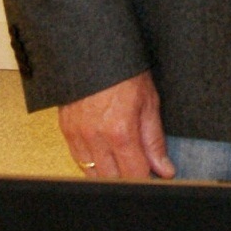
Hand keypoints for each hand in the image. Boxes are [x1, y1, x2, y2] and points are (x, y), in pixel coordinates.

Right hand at [58, 71, 174, 178]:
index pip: (134, 175)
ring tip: (122, 159)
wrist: (94, 50)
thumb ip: (155, 140)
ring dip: (109, 173)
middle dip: (128, 178)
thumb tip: (164, 169)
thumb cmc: (124, 71)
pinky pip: (78, 159)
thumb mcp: (149, 102)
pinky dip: (92, 162)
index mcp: (120, 131)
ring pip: (93, 174)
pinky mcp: (65, 130)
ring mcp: (77, 135)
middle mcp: (95, 137)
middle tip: (140, 166)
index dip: (147, 180)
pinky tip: (104, 153)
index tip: (154, 177)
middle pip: (112, 180)